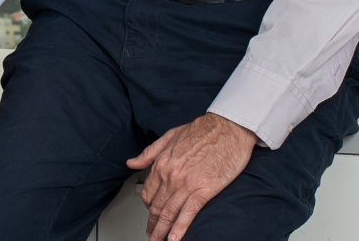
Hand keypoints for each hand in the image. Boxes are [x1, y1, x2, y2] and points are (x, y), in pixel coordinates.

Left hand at [128, 112, 256, 240]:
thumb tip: (131, 163)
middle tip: (151, 236)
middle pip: (157, 207)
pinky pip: (189, 213)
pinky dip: (180, 228)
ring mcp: (186, 184)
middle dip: (153, 225)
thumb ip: (149, 153)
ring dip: (162, 231)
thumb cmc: (201, 131)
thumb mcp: (169, 137)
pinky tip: (175, 238)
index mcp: (161, 164)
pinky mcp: (205, 190)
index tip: (150, 217)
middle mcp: (170, 176)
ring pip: (170, 213)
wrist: (227, 128)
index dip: (148, 209)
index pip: (149, 194)